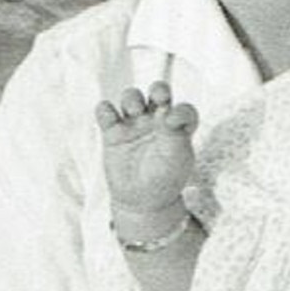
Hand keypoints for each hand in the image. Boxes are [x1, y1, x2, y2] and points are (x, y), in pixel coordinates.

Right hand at [96, 83, 198, 227]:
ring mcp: (135, 124)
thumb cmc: (165, 179)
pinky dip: (105, 110)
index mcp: (178, 127)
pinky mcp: (113, 133)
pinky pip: (106, 112)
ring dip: (132, 97)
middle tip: (158, 97)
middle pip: (158, 92)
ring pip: (131, 97)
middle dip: (158, 89)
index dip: (182, 111)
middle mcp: (157, 121)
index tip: (175, 121)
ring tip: (134, 111)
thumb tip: (172, 112)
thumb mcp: (177, 157)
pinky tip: (110, 118)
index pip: (184, 109)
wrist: (142, 201)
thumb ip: (176, 133)